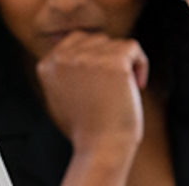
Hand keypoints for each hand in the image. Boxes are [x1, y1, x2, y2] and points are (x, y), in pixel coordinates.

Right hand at [35, 32, 149, 185]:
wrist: (101, 148)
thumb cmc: (85, 129)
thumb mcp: (61, 97)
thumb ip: (63, 72)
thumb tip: (71, 48)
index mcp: (48, 64)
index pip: (75, 40)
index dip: (94, 58)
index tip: (102, 84)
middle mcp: (64, 57)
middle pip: (96, 40)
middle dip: (109, 59)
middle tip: (115, 88)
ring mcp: (88, 57)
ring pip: (116, 44)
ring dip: (125, 64)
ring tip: (125, 89)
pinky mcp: (114, 61)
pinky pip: (133, 47)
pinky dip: (141, 64)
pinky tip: (138, 85)